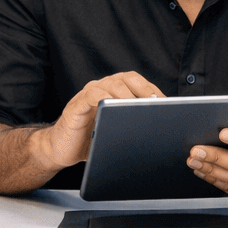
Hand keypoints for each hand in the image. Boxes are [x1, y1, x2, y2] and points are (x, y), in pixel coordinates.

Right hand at [31, 72, 164, 172]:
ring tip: (139, 108)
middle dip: (144, 89)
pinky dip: (104, 99)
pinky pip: (91, 96)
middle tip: (156, 104)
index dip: (153, 90)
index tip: (167, 104)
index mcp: (113, 91)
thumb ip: (131, 124)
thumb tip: (159, 129)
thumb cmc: (90, 139)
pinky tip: (113, 109)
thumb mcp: (115, 131)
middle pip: (127, 78)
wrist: (60, 149)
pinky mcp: (76, 105)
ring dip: (128, 95)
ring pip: (111, 84)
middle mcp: (102, 87)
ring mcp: (88, 94)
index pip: (138, 82)